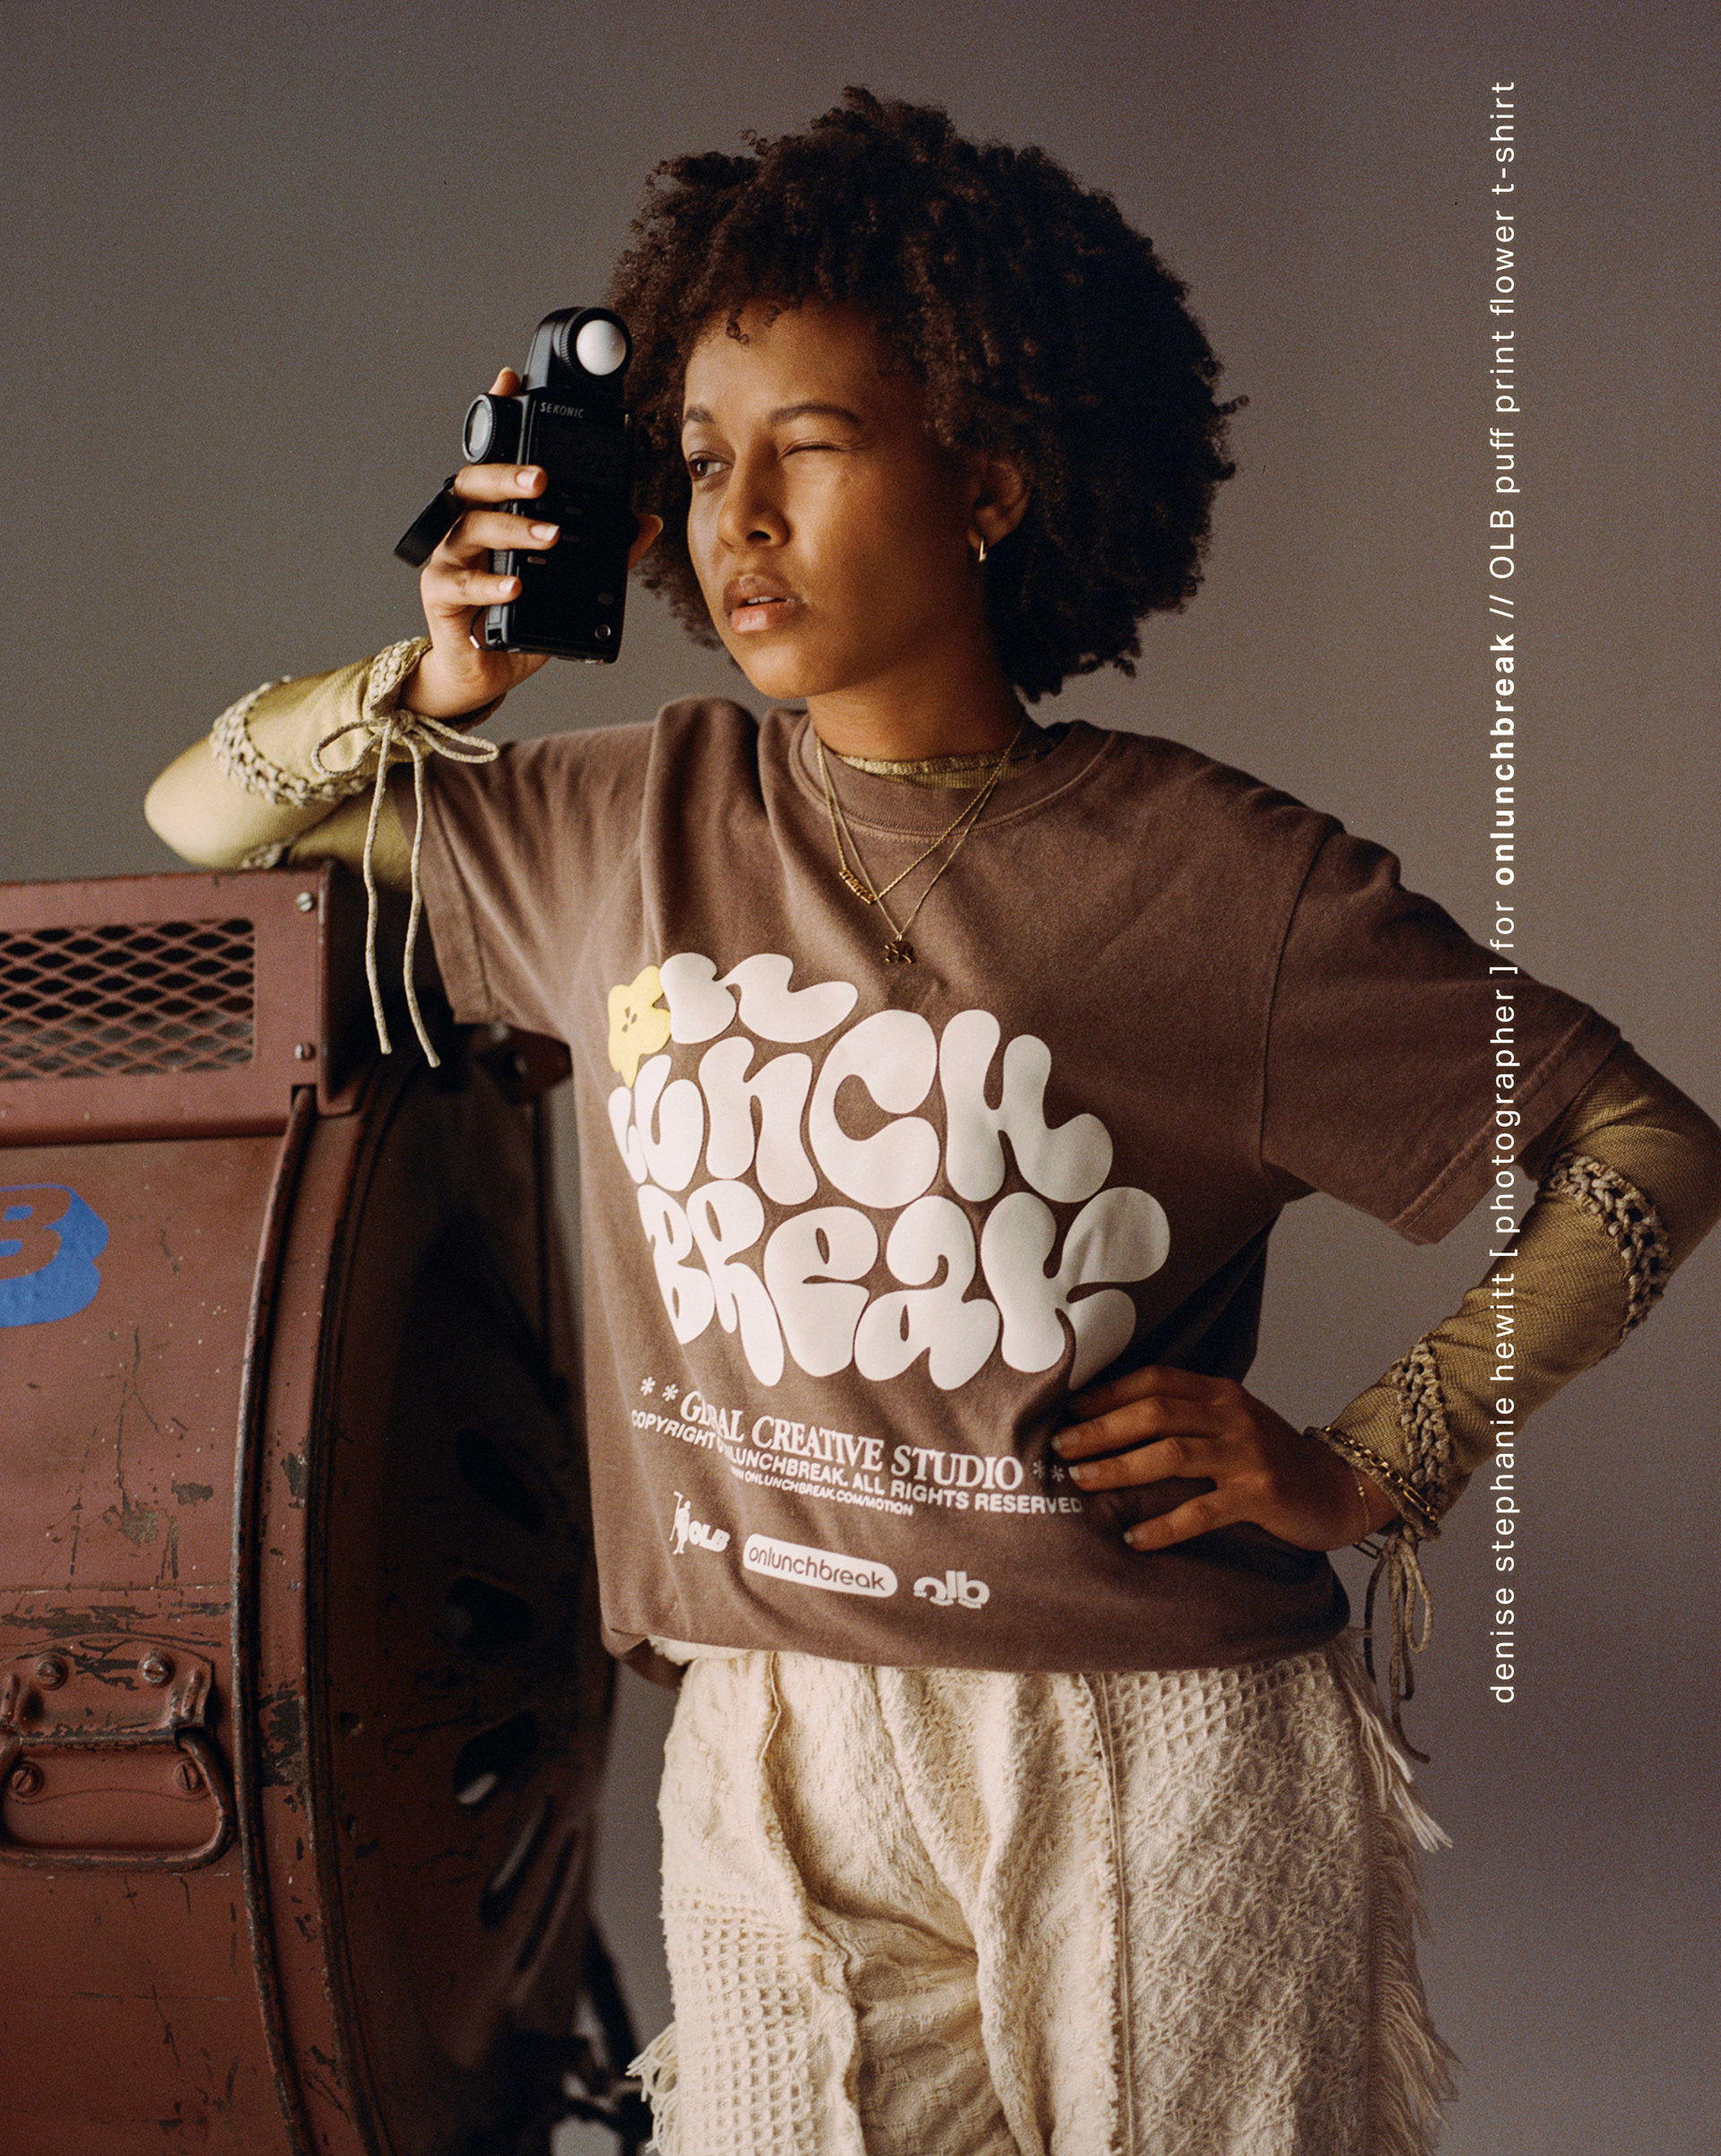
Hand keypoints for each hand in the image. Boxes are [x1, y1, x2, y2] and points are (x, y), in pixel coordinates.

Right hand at [404, 368, 661, 718]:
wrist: (482, 672)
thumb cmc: (517, 618)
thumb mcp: (569, 582)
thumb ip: (606, 551)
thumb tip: (647, 521)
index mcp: (492, 513)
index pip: (493, 456)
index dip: (498, 416)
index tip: (511, 380)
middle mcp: (464, 529)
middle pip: (473, 483)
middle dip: (506, 474)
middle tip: (542, 477)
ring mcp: (448, 562)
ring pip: (469, 530)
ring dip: (511, 530)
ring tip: (549, 536)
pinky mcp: (441, 600)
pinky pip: (460, 587)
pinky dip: (490, 585)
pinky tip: (516, 585)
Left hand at [1054, 1366, 1390, 1552]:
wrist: (1338, 1488)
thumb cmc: (1269, 1458)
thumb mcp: (1231, 1422)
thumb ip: (1186, 1415)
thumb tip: (1111, 1423)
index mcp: (1219, 1392)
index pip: (1155, 1379)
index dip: (1108, 1393)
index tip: (1068, 1410)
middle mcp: (1231, 1416)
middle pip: (1154, 1413)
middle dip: (1101, 1430)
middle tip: (1061, 1448)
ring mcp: (1247, 1454)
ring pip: (1171, 1455)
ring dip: (1120, 1468)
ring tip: (1082, 1481)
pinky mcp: (1260, 1495)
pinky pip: (1201, 1510)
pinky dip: (1163, 1525)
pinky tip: (1134, 1537)